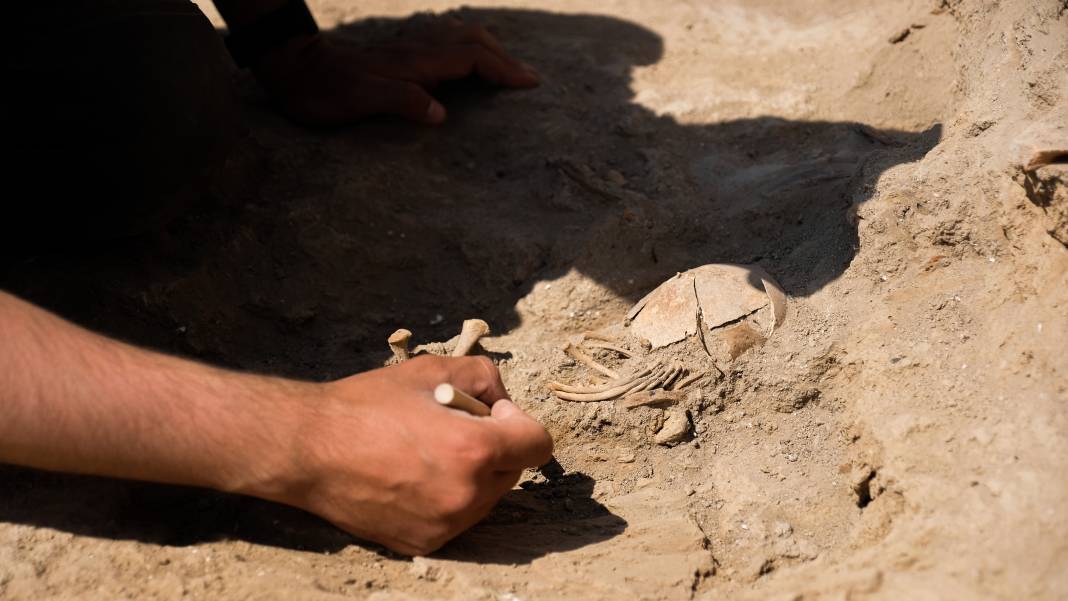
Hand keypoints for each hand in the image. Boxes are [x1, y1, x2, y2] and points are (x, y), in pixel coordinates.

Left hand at [252, 19, 539, 125]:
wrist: (294, 67)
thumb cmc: (326, 91)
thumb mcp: (360, 100)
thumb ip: (402, 102)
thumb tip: (441, 113)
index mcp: (417, 61)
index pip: (473, 57)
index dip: (504, 69)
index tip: (531, 84)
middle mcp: (418, 48)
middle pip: (474, 41)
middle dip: (505, 58)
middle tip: (528, 79)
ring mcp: (408, 47)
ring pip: (460, 37)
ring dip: (488, 50)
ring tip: (507, 68)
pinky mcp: (398, 52)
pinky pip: (445, 43)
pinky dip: (466, 49)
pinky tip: (465, 62)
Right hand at [272, 355, 552, 554]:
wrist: (309, 449)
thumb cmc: (368, 403)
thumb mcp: (432, 368)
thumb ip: (485, 376)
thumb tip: (502, 401)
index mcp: (475, 449)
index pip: (538, 444)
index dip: (519, 422)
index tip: (491, 412)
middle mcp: (467, 493)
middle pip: (512, 471)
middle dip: (493, 447)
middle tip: (450, 427)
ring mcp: (446, 523)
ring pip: (485, 497)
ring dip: (471, 474)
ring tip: (425, 452)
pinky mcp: (425, 542)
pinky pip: (456, 517)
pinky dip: (446, 498)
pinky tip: (410, 476)